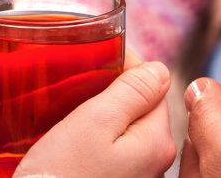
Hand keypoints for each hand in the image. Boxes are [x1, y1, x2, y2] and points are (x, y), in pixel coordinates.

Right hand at [15, 60, 176, 176]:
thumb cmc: (62, 176)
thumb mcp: (93, 122)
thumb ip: (130, 92)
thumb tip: (158, 68)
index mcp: (156, 140)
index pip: (153, 85)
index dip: (125, 65)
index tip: (95, 55)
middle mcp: (155, 162)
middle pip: (141, 107)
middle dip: (113, 89)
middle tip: (76, 79)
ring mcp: (136, 177)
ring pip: (126, 129)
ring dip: (102, 113)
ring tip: (70, 105)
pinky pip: (113, 151)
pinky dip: (95, 138)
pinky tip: (71, 138)